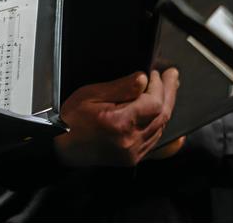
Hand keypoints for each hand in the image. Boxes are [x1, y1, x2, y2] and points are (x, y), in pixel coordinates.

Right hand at [55, 69, 179, 166]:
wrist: (61, 145)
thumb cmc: (70, 119)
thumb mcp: (89, 95)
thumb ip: (119, 87)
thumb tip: (142, 79)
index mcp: (120, 122)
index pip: (153, 103)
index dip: (159, 86)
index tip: (155, 73)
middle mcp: (131, 140)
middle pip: (162, 115)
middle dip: (169, 93)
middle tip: (172, 76)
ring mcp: (134, 152)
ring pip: (161, 128)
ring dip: (166, 107)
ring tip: (167, 90)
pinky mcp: (133, 158)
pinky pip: (155, 139)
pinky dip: (159, 123)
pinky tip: (157, 112)